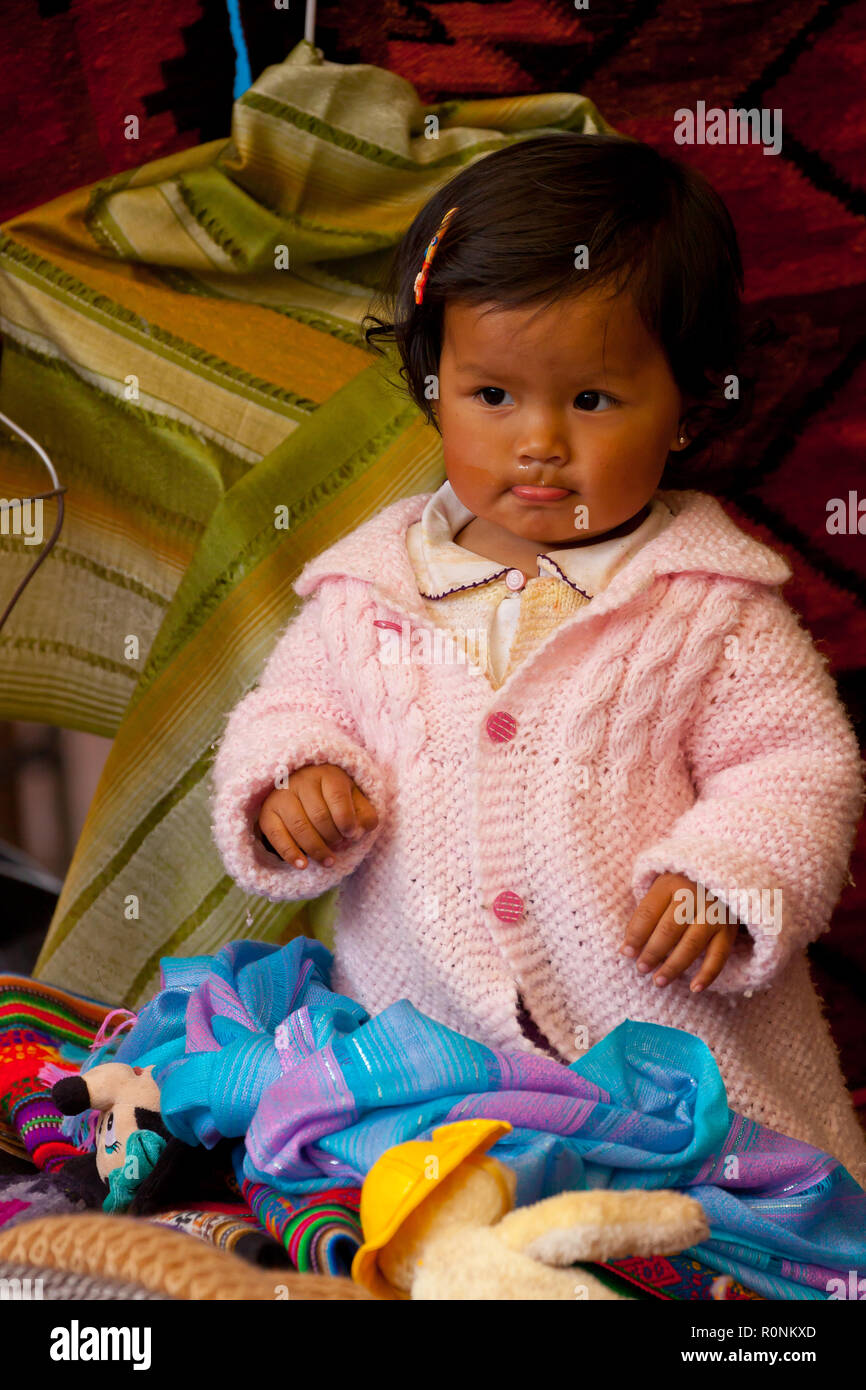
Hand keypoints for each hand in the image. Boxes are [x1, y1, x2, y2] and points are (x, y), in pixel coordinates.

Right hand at [256, 764, 377, 868]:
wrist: (300, 786)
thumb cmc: (333, 796)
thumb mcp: (354, 798)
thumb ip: (364, 814)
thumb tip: (358, 832)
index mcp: (326, 774)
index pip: (337, 797)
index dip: (347, 821)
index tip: (351, 834)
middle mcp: (301, 781)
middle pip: (319, 816)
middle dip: (333, 837)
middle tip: (339, 845)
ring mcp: (282, 796)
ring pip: (300, 827)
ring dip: (316, 849)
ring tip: (329, 861)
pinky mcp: (268, 813)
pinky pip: (277, 836)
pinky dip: (290, 854)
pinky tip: (303, 865)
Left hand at [620, 873, 739, 992]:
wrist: (721, 879)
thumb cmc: (682, 888)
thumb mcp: (662, 890)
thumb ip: (645, 915)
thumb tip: (626, 950)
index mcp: (671, 883)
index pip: (648, 913)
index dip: (635, 934)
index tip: (626, 953)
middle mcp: (694, 896)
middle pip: (669, 929)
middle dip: (653, 952)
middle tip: (641, 969)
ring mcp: (714, 913)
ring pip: (691, 944)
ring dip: (673, 966)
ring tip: (658, 981)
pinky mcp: (729, 929)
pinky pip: (719, 956)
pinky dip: (707, 974)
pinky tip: (694, 988)